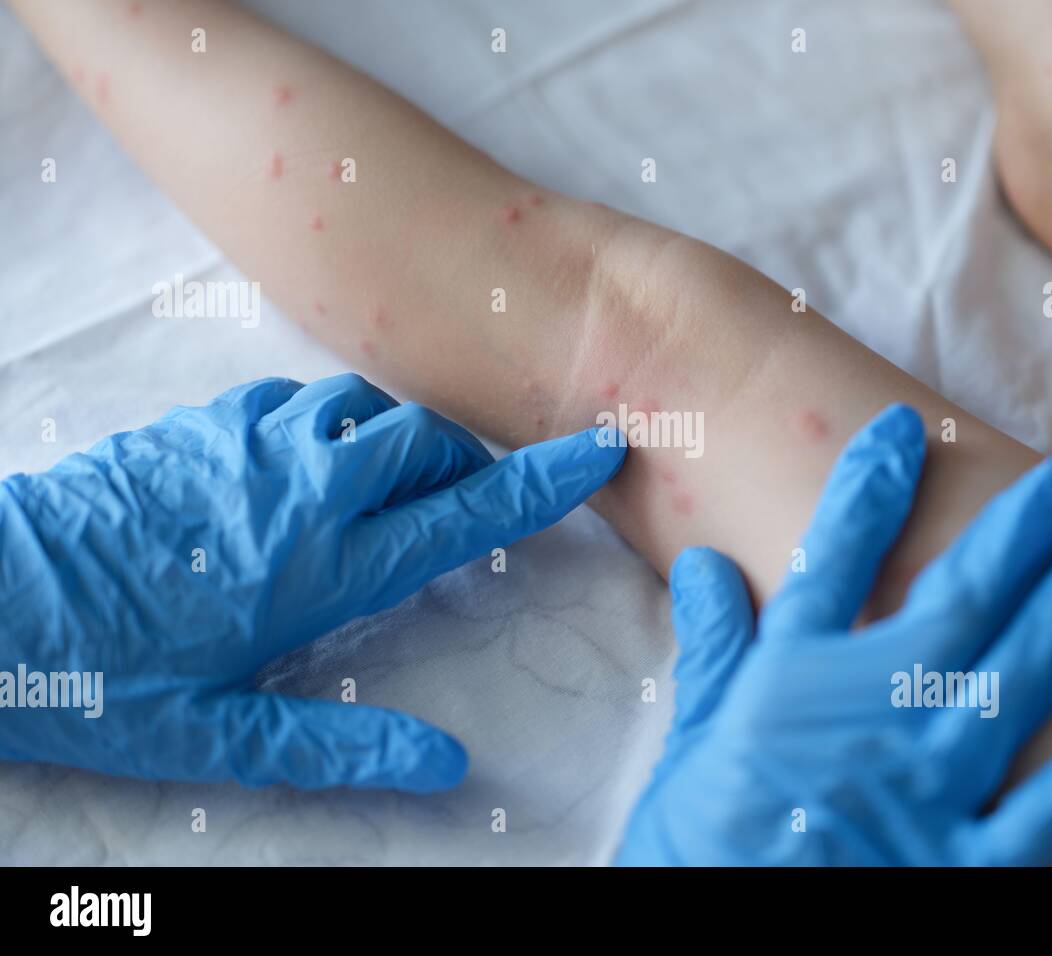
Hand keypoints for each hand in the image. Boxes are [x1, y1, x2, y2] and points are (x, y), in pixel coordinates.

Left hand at [0, 374, 624, 792]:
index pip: (467, 514)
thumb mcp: (226, 733)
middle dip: (468, 456)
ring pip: (368, 406)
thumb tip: (445, 765)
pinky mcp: (208, 422)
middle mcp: (306, 488)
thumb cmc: (106, 679)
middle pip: (427, 440)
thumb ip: (342, 742)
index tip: (599, 448)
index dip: (544, 482)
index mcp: (328, 565)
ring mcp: (254, 442)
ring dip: (398, 434)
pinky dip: (332, 419)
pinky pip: (301, 397)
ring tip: (391, 476)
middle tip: (471, 490)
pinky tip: (309, 457)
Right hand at [617, 404, 1051, 864]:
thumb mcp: (688, 742)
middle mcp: (869, 718)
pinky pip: (1046, 809)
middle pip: (954, 603)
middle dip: (1012, 534)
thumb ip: (710, 648)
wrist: (719, 942)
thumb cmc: (698, 844)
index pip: (835, 560)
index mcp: (791, 682)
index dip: (872, 485)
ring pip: (1014, 684)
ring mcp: (925, 789)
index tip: (906, 430)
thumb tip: (704, 563)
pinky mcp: (964, 863)